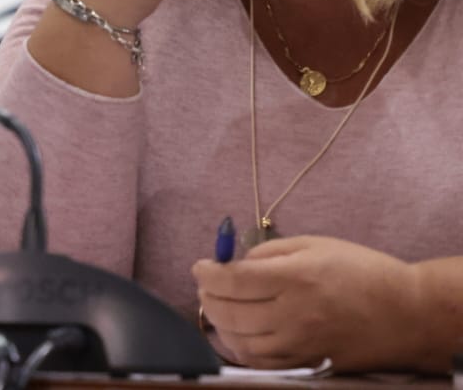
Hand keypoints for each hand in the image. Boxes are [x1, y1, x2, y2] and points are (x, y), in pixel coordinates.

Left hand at [194, 235, 430, 371]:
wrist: (407, 313)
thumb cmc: (363, 271)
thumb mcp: (315, 245)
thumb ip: (270, 253)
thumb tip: (236, 264)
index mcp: (295, 278)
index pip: (233, 281)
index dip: (207, 274)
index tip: (200, 267)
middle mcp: (294, 314)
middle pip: (230, 313)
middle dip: (207, 298)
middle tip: (206, 287)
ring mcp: (302, 343)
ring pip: (241, 343)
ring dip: (220, 326)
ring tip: (219, 309)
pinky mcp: (310, 362)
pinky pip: (263, 363)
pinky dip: (242, 350)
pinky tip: (239, 334)